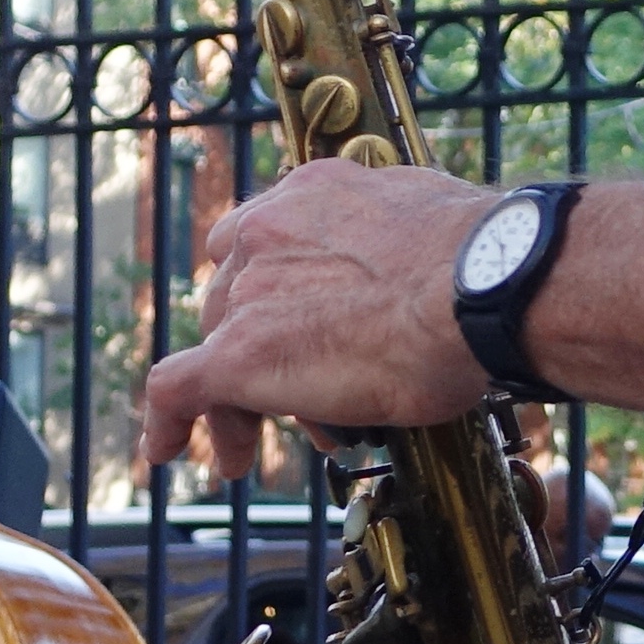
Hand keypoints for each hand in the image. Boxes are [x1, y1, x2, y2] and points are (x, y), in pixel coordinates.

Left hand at [134, 158, 503, 478]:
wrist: (479, 288)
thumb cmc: (481, 265)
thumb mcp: (431, 224)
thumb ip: (401, 243)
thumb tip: (423, 275)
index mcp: (313, 193)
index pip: (263, 240)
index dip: (270, 290)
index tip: (288, 322)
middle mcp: (267, 232)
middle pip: (235, 298)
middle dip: (257, 348)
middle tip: (290, 397)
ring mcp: (250, 292)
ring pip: (217, 347)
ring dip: (234, 396)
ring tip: (248, 447)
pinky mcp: (241, 353)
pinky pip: (178, 388)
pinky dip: (167, 420)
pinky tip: (162, 449)